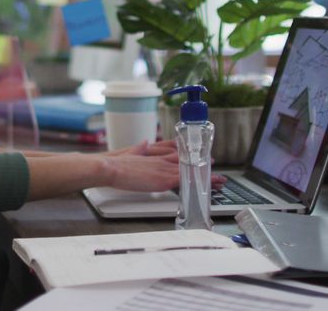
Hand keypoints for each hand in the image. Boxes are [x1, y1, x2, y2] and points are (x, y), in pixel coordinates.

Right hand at [103, 140, 226, 188]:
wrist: (109, 167)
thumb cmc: (114, 163)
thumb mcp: (129, 152)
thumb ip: (139, 148)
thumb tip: (145, 142)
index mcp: (153, 155)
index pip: (175, 153)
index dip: (188, 155)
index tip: (198, 156)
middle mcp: (161, 160)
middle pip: (186, 162)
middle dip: (200, 164)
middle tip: (214, 165)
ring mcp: (163, 170)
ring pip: (189, 171)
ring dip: (204, 175)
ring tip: (218, 179)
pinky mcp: (162, 180)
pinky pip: (184, 181)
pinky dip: (195, 182)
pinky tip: (205, 185)